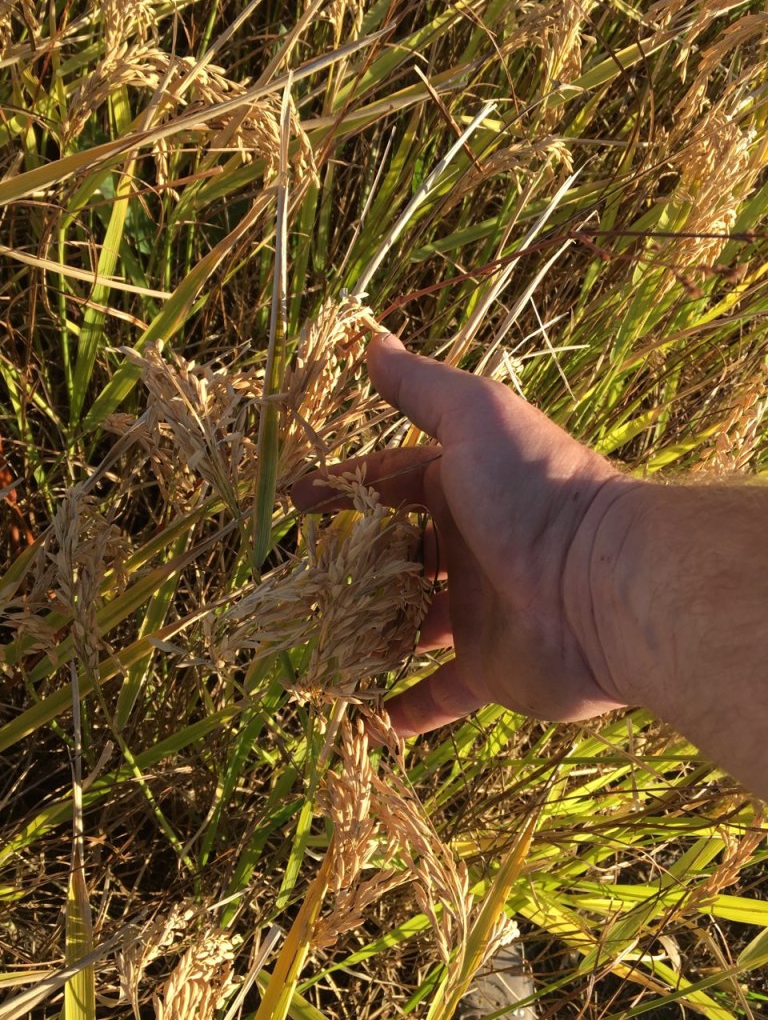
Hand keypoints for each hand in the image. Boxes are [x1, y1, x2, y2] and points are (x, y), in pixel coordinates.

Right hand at [292, 331, 633, 736]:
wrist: (603, 587)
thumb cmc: (535, 493)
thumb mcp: (476, 419)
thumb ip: (422, 387)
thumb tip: (372, 340)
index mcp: (465, 488)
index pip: (391, 483)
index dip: (343, 488)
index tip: (295, 503)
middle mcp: (471, 548)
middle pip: (397, 557)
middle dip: (351, 566)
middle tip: (299, 581)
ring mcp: (477, 614)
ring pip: (411, 627)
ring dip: (370, 635)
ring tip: (318, 645)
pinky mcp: (488, 672)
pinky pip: (439, 696)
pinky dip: (405, 711)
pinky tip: (368, 722)